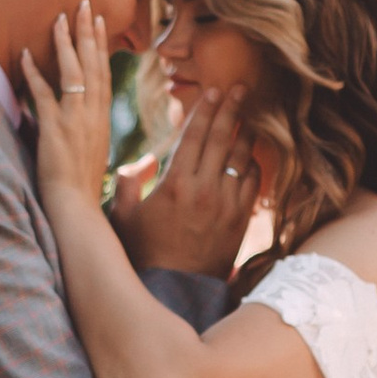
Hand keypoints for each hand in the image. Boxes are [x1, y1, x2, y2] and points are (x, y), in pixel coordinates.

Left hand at [18, 0, 119, 218]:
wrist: (77, 211)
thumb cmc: (83, 192)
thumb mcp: (93, 157)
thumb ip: (88, 135)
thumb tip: (84, 127)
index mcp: (102, 120)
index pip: (103, 74)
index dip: (101, 47)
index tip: (98, 23)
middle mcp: (93, 115)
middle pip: (93, 65)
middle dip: (88, 32)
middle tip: (84, 5)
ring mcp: (76, 121)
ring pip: (74, 72)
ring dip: (66, 43)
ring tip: (60, 18)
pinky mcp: (56, 129)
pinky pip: (44, 94)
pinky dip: (35, 74)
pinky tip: (27, 55)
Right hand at [114, 83, 258, 279]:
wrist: (174, 290)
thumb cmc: (143, 254)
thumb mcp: (123, 218)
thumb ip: (126, 186)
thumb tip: (133, 167)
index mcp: (174, 183)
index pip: (195, 136)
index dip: (206, 110)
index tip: (215, 90)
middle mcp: (204, 189)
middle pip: (222, 139)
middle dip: (232, 109)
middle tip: (241, 87)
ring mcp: (226, 205)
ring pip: (242, 159)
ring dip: (245, 134)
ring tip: (249, 117)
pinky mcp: (240, 221)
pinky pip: (253, 184)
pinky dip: (254, 167)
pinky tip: (251, 158)